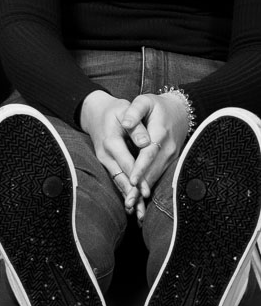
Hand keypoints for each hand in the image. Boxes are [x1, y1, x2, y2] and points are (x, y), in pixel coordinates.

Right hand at [78, 90, 137, 209]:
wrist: (95, 111)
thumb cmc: (115, 110)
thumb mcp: (124, 109)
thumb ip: (136, 126)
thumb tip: (146, 143)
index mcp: (111, 141)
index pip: (126, 163)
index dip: (137, 178)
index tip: (146, 192)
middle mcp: (105, 154)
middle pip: (120, 178)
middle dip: (131, 195)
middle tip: (140, 212)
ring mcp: (105, 160)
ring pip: (118, 181)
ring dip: (128, 197)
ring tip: (137, 213)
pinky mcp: (108, 163)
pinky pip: (117, 179)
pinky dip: (125, 192)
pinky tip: (132, 204)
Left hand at [122, 93, 191, 215]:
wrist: (181, 111)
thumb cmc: (158, 105)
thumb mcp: (144, 101)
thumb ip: (134, 111)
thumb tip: (125, 123)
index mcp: (161, 134)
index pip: (149, 154)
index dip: (141, 168)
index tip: (132, 180)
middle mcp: (168, 149)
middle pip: (153, 170)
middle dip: (141, 186)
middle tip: (129, 201)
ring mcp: (172, 156)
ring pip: (157, 176)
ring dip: (146, 190)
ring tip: (133, 204)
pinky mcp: (171, 161)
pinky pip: (160, 175)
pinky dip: (150, 186)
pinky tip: (141, 198)